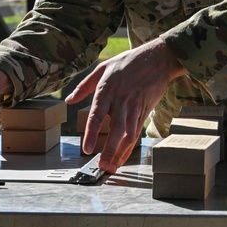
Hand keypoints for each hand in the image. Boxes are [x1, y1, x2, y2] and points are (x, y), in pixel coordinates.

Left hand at [65, 39, 186, 172]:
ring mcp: (134, 107)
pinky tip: (124, 155)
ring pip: (128, 134)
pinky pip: (137, 131)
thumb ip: (84, 86)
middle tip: (102, 166)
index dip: (91, 134)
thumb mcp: (103, 67)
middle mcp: (120, 102)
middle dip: (109, 150)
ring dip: (121, 152)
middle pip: (115, 130)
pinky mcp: (144, 110)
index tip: (87, 149)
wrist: (157, 59)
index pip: (97, 116)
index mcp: (106, 91)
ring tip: (113, 166)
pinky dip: (130, 146)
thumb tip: (69, 100)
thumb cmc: (128, 62)